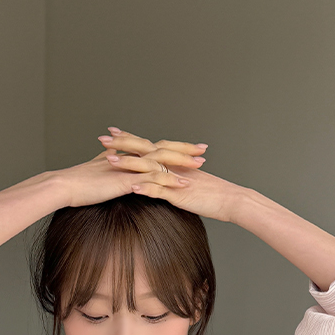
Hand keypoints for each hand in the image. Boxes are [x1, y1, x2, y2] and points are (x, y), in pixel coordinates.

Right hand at [55, 127, 209, 208]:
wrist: (64, 186)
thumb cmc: (78, 184)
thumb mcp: (98, 174)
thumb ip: (109, 168)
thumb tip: (114, 167)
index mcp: (125, 156)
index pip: (153, 147)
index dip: (170, 147)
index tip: (187, 148)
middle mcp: (130, 158)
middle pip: (162, 149)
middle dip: (183, 149)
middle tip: (202, 148)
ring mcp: (129, 168)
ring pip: (161, 161)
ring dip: (182, 163)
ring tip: (200, 165)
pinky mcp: (126, 180)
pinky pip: (153, 179)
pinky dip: (170, 181)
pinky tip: (184, 184)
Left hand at [100, 127, 239, 222]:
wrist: (232, 199)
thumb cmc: (212, 195)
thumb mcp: (187, 185)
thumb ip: (173, 180)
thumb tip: (160, 180)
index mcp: (174, 162)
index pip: (148, 146)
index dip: (130, 139)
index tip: (113, 134)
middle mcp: (173, 166)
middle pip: (144, 150)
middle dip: (122, 144)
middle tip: (102, 138)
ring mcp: (176, 179)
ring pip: (149, 168)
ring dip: (129, 164)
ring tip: (110, 161)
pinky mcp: (180, 194)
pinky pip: (161, 190)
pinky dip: (146, 187)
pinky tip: (131, 186)